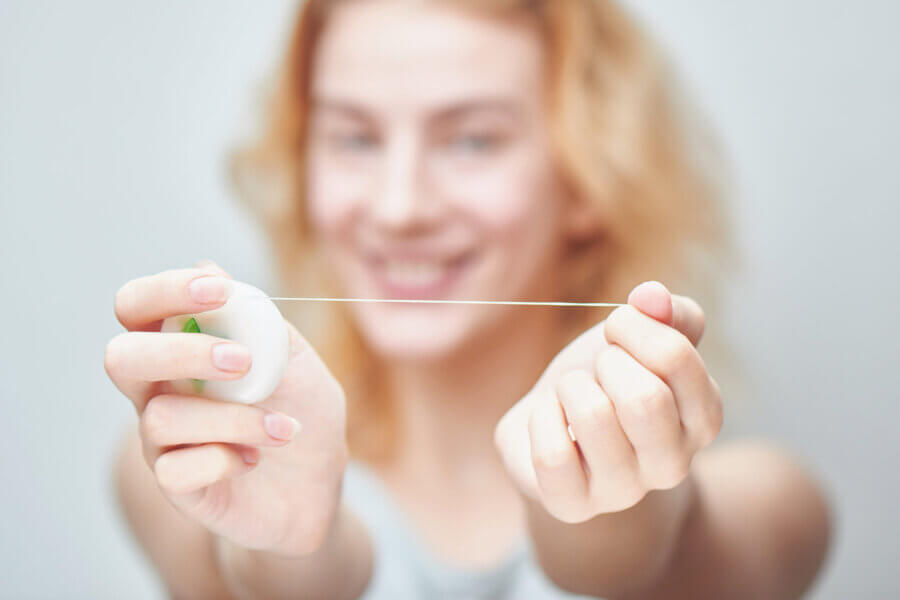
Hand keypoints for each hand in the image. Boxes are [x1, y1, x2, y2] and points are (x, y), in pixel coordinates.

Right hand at [105, 261, 347, 555]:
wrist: (318, 484)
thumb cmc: (303, 409)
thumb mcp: (295, 358)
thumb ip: (256, 318)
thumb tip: (206, 263)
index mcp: (181, 346)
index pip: (136, 306)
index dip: (164, 290)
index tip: (218, 289)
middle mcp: (158, 390)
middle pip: (120, 357)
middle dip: (181, 352)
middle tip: (244, 362)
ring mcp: (161, 440)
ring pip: (163, 417)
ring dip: (239, 419)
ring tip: (284, 429)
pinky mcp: (175, 485)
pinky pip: (176, 470)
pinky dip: (227, 460)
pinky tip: (254, 460)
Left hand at [495, 281, 721, 522]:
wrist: (556, 425)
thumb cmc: (605, 378)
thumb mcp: (639, 336)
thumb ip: (665, 309)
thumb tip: (652, 296)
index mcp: (702, 418)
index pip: (677, 358)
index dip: (634, 327)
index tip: (616, 328)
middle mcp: (672, 464)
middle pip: (644, 399)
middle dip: (606, 364)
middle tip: (597, 369)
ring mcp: (622, 491)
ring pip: (594, 419)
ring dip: (570, 387)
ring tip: (572, 393)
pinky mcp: (571, 506)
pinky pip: (552, 454)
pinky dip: (540, 418)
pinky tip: (548, 419)